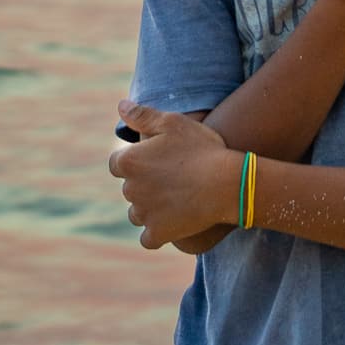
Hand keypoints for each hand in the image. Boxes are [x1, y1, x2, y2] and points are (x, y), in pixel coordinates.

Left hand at [109, 101, 239, 249]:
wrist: (226, 183)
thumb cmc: (201, 148)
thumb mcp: (173, 122)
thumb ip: (142, 115)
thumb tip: (121, 106)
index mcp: (129, 161)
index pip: (117, 164)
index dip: (136, 161)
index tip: (156, 161)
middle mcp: (130, 189)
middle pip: (130, 188)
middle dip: (145, 184)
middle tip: (173, 177)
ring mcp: (143, 214)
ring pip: (138, 213)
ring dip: (150, 208)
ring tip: (176, 198)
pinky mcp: (157, 234)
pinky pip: (149, 238)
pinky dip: (158, 232)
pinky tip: (173, 222)